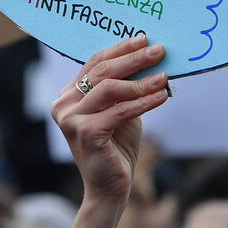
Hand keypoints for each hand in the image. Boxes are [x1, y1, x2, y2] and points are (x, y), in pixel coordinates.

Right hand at [51, 35, 167, 205]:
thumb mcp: (121, 111)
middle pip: (101, 72)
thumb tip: (151, 59)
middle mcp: (63, 105)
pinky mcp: (85, 133)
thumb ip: (125, 88)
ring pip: (108, 88)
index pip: (94, 63)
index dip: (120, 49)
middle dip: (133, 59)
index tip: (145, 40)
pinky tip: (161, 97)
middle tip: (159, 50)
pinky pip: (119, 111)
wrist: (110, 188)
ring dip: (140, 81)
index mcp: (68, 96)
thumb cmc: (117, 148)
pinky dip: (142, 102)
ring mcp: (70, 119)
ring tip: (164, 77)